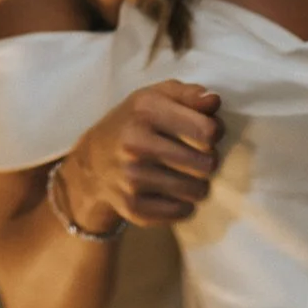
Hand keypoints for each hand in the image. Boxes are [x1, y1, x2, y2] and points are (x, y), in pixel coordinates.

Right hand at [61, 80, 222, 229]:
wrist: (92, 163)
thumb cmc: (134, 124)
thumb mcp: (155, 98)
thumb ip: (188, 95)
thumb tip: (214, 101)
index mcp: (146, 111)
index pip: (207, 131)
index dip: (215, 133)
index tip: (207, 134)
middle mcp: (137, 144)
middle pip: (206, 164)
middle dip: (208, 161)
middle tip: (196, 159)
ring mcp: (133, 179)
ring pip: (197, 191)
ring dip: (198, 185)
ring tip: (186, 176)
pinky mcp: (133, 207)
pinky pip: (181, 211)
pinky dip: (184, 205)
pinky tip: (173, 193)